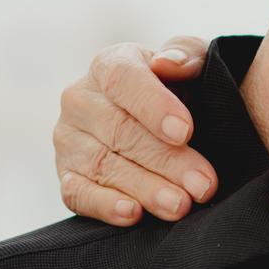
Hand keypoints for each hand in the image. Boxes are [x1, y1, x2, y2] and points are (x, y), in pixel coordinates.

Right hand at [54, 36, 219, 224]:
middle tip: (202, 184)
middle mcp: (80, 99)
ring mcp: (68, 140)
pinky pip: (77, 194)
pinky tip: (133, 214)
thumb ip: (187, 54)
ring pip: (103, 165)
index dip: (153, 105)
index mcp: (109, 65)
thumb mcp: (192, 64)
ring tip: (180, 205)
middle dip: (165, 159)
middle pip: (119, 130)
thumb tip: (168, 64)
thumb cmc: (180, 91)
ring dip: (145, 188)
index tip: (185, 130)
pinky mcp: (66, 176)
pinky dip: (104, 205)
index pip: (123, 79)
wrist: (163, 126)